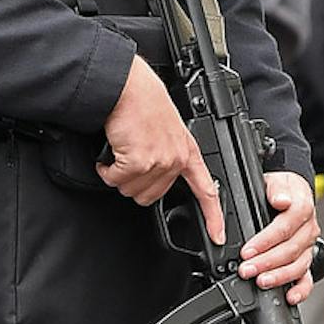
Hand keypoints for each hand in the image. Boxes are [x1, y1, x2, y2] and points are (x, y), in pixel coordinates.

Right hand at [97, 57, 222, 237]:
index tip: (217, 236)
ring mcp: (158, 161)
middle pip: (150, 197)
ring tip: (119, 152)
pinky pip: (115, 180)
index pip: (207, 190)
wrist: (129, 87)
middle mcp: (176, 159)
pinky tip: (109, 154)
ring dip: (118, 175)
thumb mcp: (168, 130)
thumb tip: (153, 177)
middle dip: (133, 183)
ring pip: (130, 191)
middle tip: (127, 161)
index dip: (213, 216)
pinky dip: (106, 170)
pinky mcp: (138, 160)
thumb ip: (168, 155)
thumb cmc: (142, 102)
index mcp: (187, 152)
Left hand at [239, 171, 319, 302]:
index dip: (264, 242)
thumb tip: (281, 200)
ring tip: (261, 282)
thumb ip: (277, 189)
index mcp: (302, 209)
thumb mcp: (277, 180)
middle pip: (289, 250)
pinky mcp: (306, 257)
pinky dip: (301, 289)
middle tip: (247, 270)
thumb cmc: (282, 187)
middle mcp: (308, 229)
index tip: (247, 251)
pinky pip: (307, 276)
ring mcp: (308, 246)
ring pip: (298, 265)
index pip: (283, 229)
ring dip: (279, 277)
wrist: (293, 189)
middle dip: (266, 262)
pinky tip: (290, 296)